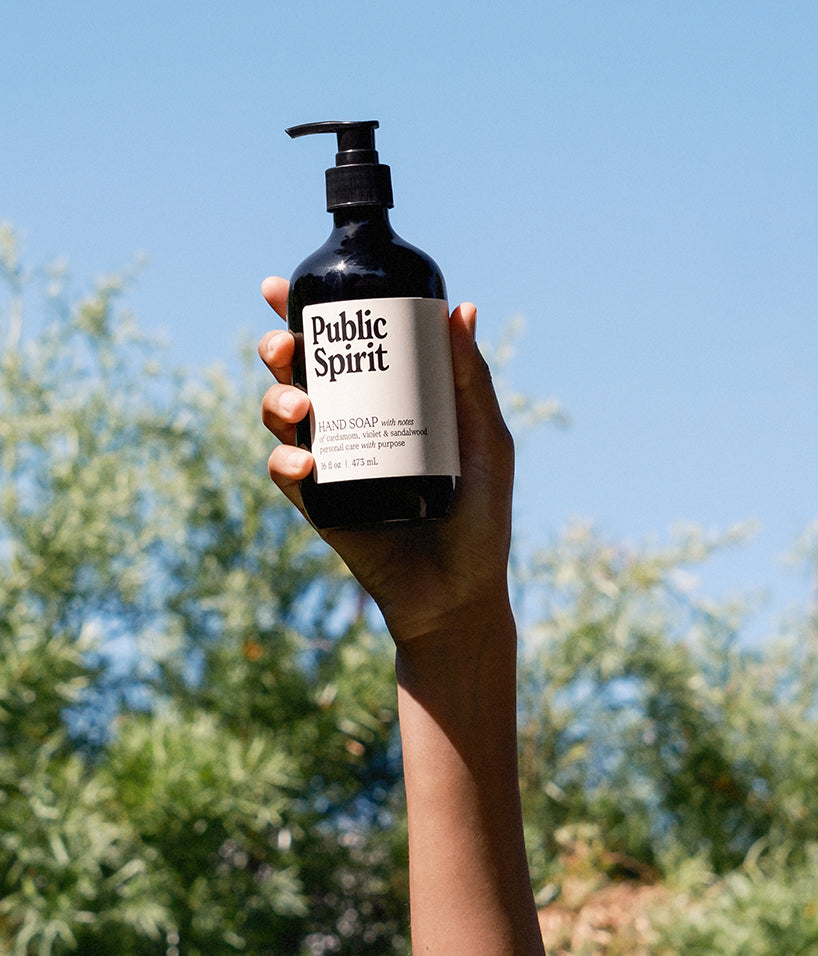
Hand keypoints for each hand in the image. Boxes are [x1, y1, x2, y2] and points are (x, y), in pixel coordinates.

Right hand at [259, 276, 514, 644]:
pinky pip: (286, 474)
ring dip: (276, 400)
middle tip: (285, 344)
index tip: (281, 290)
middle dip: (279, 350)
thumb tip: (462, 308)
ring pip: (281, 417)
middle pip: (300, 374)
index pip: (342, 349)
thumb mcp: (485, 440)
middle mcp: (353, 426)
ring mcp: (332, 464)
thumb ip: (471, 380)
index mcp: (387, 401)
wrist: (459, 592)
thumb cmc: (481, 515)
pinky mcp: (319, 506)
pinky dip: (286, 462)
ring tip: (300, 405)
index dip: (306, 317)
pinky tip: (304, 461)